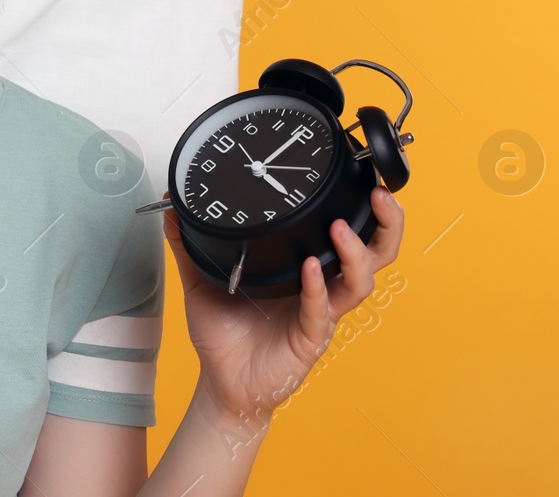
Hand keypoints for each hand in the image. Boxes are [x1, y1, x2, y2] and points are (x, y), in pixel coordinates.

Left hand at [162, 186, 404, 419]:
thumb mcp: (202, 280)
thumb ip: (190, 244)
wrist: (221, 382)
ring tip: (340, 227)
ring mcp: (320, 314)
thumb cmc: (223, 334)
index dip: (364, 208)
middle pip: (375, 254)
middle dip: (386, 225)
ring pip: (360, 282)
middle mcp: (322, 288)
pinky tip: (309, 269)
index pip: (349, 234)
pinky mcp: (310, 339)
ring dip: (354, 253)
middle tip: (379, 195)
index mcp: (306, 269)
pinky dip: (317, 288)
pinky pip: (321, 310)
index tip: (363, 176)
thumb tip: (173, 207)